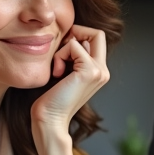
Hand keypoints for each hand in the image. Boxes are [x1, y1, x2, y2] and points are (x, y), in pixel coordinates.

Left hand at [30, 25, 109, 154]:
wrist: (50, 121)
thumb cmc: (51, 99)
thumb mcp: (65, 73)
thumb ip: (73, 56)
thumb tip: (71, 36)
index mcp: (99, 72)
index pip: (97, 38)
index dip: (80, 35)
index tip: (62, 49)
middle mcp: (103, 71)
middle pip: (98, 33)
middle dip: (76, 34)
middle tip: (61, 51)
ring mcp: (99, 71)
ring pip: (84, 37)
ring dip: (64, 48)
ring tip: (57, 68)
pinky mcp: (90, 71)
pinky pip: (74, 45)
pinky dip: (61, 54)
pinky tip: (56, 73)